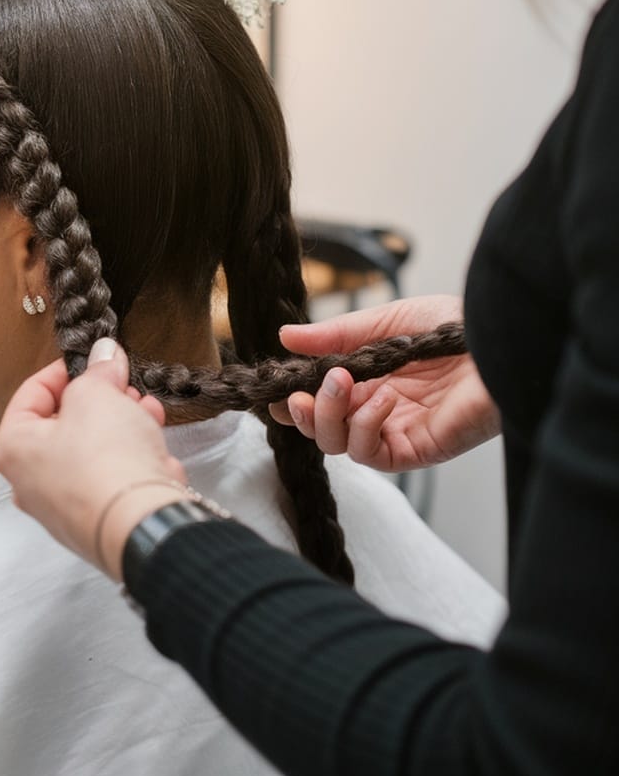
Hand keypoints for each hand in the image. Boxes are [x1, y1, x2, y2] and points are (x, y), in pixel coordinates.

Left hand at [0, 342, 188, 579]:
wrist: (140, 525)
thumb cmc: (104, 459)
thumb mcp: (97, 395)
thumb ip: (97, 372)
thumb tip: (105, 354)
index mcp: (14, 449)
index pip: (32, 393)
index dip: (66, 370)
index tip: (95, 359)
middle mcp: (30, 483)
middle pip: (65, 424)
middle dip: (102, 399)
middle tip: (125, 385)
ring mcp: (65, 508)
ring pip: (93, 451)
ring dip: (123, 425)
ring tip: (148, 411)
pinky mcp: (99, 523)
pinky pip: (113, 479)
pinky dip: (132, 459)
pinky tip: (156, 447)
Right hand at [270, 295, 499, 473]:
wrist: (499, 340)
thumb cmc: (453, 326)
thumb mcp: (386, 321)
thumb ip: (337, 334)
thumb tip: (286, 336)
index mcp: (369, 378)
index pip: (318, 399)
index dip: (293, 397)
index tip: (276, 386)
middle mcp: (378, 409)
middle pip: (321, 429)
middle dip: (302, 412)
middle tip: (301, 390)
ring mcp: (396, 431)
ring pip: (339, 446)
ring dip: (329, 416)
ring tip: (345, 383)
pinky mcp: (417, 450)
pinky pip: (372, 454)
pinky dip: (366, 427)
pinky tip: (382, 399)